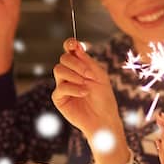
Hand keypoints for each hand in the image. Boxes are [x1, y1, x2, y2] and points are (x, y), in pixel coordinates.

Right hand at [50, 38, 127, 163]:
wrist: (104, 119)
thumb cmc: (104, 98)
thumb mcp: (99, 76)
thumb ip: (87, 61)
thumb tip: (76, 46)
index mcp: (79, 67)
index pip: (69, 51)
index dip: (69, 44)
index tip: (73, 44)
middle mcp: (69, 74)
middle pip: (63, 59)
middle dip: (76, 64)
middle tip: (89, 74)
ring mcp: (62, 85)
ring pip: (58, 70)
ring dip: (74, 75)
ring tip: (86, 85)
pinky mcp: (59, 98)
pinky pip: (60, 88)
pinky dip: (73, 88)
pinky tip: (84, 93)